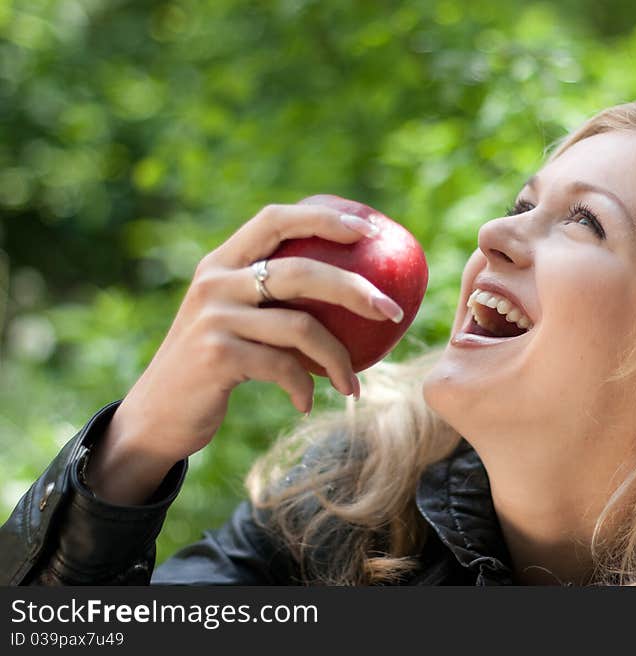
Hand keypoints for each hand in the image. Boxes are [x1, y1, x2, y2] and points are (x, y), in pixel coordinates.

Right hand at [85, 203, 402, 502]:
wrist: (157, 414)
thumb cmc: (215, 364)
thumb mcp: (234, 319)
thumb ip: (272, 299)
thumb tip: (351, 293)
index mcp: (222, 262)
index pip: (276, 220)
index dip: (324, 218)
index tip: (369, 230)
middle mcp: (215, 281)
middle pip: (301, 271)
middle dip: (355, 288)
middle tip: (393, 311)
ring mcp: (213, 317)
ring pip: (301, 326)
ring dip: (339, 359)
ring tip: (353, 385)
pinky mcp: (216, 355)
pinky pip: (284, 366)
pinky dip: (305, 386)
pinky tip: (308, 402)